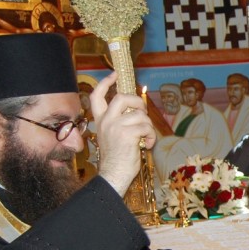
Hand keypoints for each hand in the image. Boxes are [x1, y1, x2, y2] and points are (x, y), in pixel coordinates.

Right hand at [89, 72, 155, 194]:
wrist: (113, 175)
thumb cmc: (117, 158)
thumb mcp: (113, 136)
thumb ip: (120, 122)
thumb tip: (136, 110)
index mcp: (100, 121)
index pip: (97, 96)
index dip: (105, 82)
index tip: (115, 73)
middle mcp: (105, 121)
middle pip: (122, 97)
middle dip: (137, 101)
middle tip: (143, 113)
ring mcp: (115, 127)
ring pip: (139, 114)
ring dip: (148, 126)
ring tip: (146, 138)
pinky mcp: (127, 134)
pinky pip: (146, 127)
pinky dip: (151, 136)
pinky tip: (147, 145)